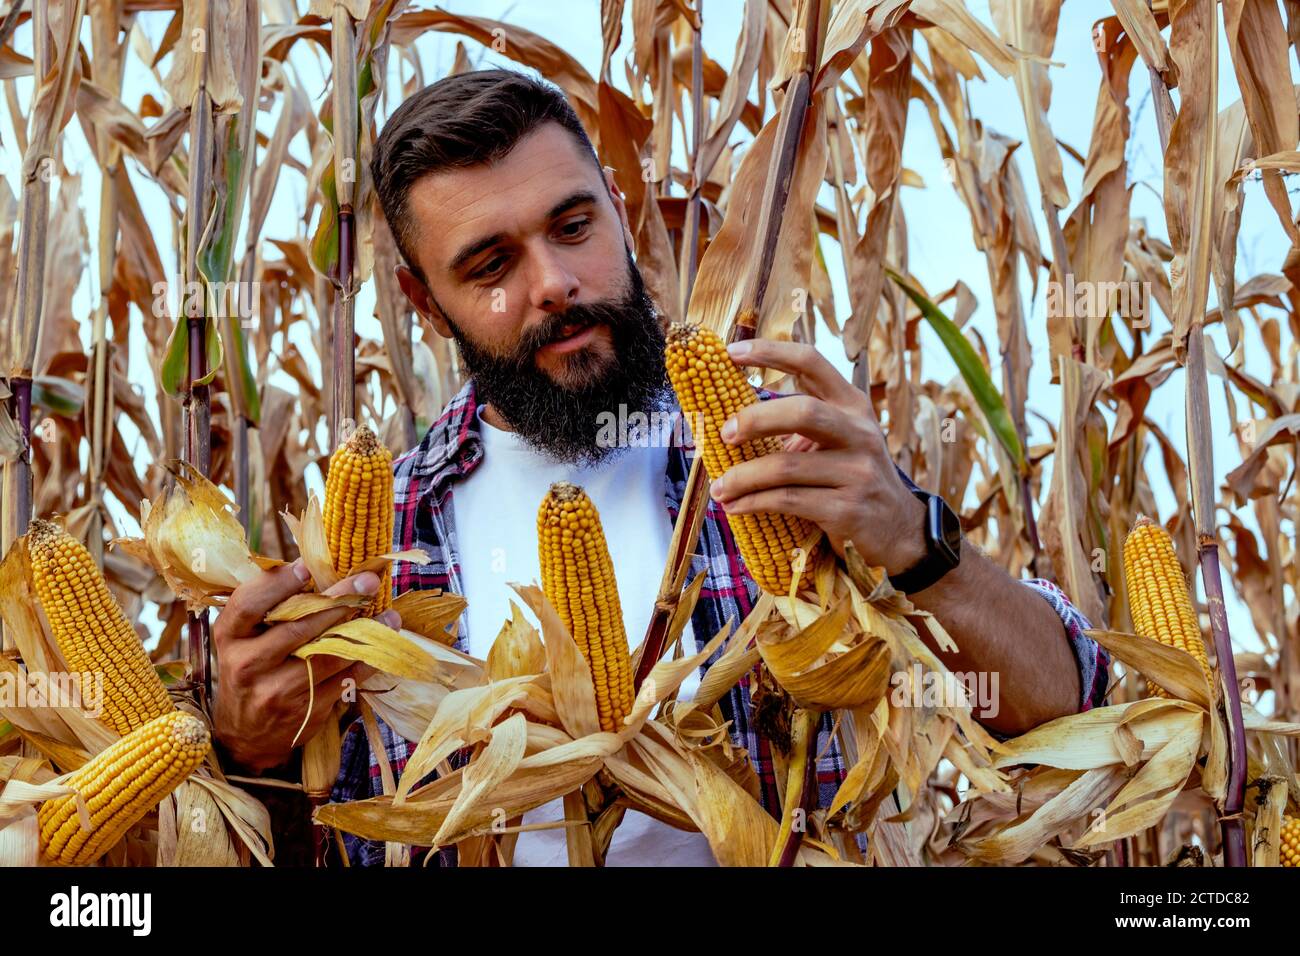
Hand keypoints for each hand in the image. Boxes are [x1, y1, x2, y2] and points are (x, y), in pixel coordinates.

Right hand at [211, 560, 397, 772]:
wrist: (245, 735)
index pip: (249, 604)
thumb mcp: (243, 637)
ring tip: (388, 616)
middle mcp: (248, 663)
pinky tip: (381, 645)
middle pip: (297, 626)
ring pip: (327, 654)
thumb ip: (269, 606)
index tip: (309, 567)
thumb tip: (316, 566)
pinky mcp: (304, 711)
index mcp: (229, 636)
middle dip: (339, 600)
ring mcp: (276, 690)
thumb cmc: (252, 668)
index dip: (279, 584)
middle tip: (367, 581)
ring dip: (364, 631)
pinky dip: (365, 660)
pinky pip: (343, 680)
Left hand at [706, 338, 926, 575]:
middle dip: (755, 420)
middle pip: (802, 411)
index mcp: (852, 405)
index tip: (730, 352)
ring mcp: (858, 472)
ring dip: (742, 477)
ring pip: (786, 466)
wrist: (898, 528)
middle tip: (725, 434)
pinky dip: (753, 503)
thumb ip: (802, 421)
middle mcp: (860, 433)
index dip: (770, 352)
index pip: (811, 362)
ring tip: (718, 488)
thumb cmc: (853, 476)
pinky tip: (735, 506)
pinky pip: (788, 501)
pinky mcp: (848, 510)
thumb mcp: (840, 439)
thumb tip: (734, 415)